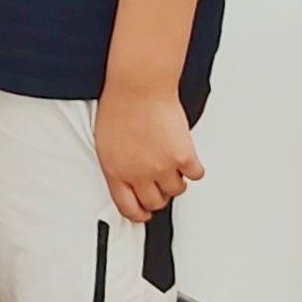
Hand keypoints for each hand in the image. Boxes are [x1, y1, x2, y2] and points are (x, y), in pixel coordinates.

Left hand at [96, 90, 204, 223]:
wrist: (139, 86)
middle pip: (155, 202)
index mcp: (115, 172)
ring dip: (176, 180)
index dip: (138, 214)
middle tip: (161, 183)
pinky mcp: (183, 157)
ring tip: (172, 164)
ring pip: (176, 190)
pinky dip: (193, 167)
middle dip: (158, 194)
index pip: (128, 207)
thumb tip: (128, 178)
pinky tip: (187, 157)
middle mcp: (139, 174)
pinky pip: (195, 174)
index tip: (143, 213)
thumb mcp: (105, 143)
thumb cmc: (120, 106)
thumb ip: (117, 165)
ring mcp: (162, 167)